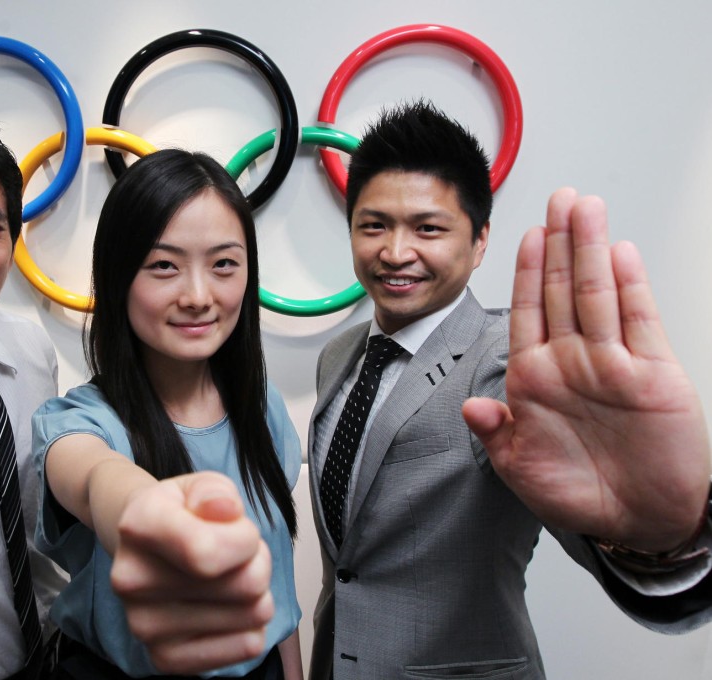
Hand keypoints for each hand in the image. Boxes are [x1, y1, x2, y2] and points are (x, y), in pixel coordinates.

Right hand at [110, 471, 272, 674]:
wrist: (142, 546)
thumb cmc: (180, 515)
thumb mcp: (198, 485)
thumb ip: (215, 491)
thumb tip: (224, 509)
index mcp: (138, 527)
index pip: (209, 552)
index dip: (244, 539)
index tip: (237, 527)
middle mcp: (131, 580)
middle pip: (245, 585)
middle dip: (257, 563)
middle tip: (235, 553)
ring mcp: (144, 626)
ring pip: (253, 615)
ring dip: (256, 593)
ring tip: (228, 576)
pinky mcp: (164, 658)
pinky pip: (247, 646)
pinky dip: (249, 625)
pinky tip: (225, 606)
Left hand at [463, 189, 709, 551]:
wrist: (640, 522)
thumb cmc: (578, 496)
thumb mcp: (522, 470)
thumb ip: (497, 435)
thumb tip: (472, 407)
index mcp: (535, 378)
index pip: (527, 312)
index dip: (525, 272)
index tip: (524, 234)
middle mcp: (573, 362)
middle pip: (562, 289)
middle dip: (559, 242)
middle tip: (560, 197)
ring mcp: (613, 364)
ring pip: (598, 294)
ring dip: (591, 250)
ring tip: (586, 208)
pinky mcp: (654, 374)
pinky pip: (640, 322)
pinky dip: (631, 287)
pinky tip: (620, 253)